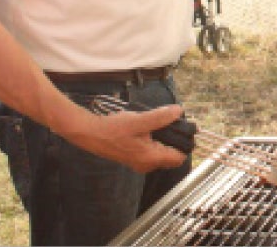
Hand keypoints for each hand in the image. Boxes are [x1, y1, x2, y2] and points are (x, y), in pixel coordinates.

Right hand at [67, 104, 189, 172]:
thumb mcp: (140, 120)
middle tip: (172, 123)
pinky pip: (152, 152)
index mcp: (151, 158)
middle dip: (175, 141)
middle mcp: (147, 165)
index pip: (179, 157)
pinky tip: (148, 129)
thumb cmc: (114, 128)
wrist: (91, 134)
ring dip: (164, 140)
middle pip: (171, 156)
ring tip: (159, 124)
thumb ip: (161, 117)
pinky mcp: (134, 158)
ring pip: (161, 154)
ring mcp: (140, 163)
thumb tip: (179, 111)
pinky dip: (155, 141)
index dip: (185, 143)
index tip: (185, 128)